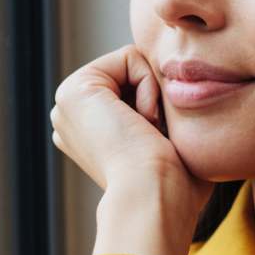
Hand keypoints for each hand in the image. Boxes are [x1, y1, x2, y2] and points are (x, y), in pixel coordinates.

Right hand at [51, 46, 210, 254]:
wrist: (155, 196)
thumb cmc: (175, 185)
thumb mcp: (172, 144)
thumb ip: (168, 117)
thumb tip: (186, 94)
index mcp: (89, 133)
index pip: (135, 89)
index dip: (160, 107)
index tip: (159, 144)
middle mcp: (73, 119)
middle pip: (133, 75)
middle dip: (155, 98)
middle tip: (155, 138)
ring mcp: (68, 104)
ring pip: (133, 65)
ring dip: (153, 95)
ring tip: (149, 133)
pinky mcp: (74, 89)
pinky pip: (130, 58)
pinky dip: (148, 86)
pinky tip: (144, 123)